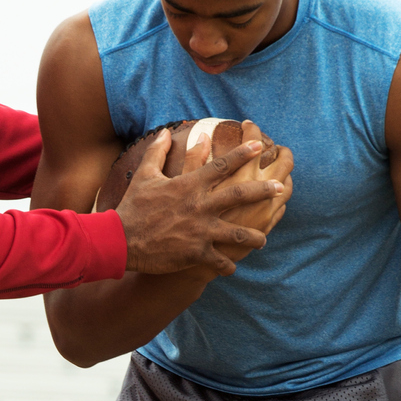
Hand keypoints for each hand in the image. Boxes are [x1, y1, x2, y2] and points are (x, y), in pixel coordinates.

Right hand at [116, 130, 286, 274]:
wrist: (120, 239)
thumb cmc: (133, 206)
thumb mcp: (146, 176)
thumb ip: (158, 153)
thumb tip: (165, 132)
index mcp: (189, 185)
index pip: (222, 165)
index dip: (242, 154)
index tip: (259, 146)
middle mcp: (200, 206)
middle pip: (240, 194)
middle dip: (263, 191)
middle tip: (280, 188)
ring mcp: (200, 230)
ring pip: (237, 233)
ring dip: (254, 237)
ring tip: (263, 239)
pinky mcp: (195, 253)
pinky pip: (219, 260)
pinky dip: (228, 265)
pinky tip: (233, 267)